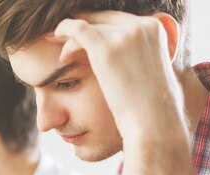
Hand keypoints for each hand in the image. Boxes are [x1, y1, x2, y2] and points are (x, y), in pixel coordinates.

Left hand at [52, 11, 187, 148]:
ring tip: (57, 47)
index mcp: (156, 30)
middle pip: (103, 18)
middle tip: (62, 33)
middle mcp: (141, 26)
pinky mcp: (105, 48)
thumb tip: (134, 67)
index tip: (84, 34)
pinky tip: (54, 39)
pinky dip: (64, 31)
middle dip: (82, 26)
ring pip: (89, 24)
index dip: (99, 25)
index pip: (120, 20)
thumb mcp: (155, 76)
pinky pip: (77, 30)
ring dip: (69, 35)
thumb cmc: (155, 109)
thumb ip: (144, 62)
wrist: (153, 122)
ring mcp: (124, 35)